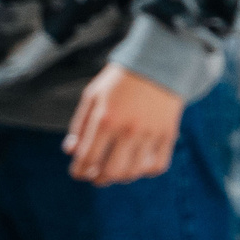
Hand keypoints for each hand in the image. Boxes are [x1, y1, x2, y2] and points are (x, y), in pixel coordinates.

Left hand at [63, 65, 183, 184]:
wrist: (159, 61)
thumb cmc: (120, 79)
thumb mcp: (93, 95)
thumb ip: (79, 125)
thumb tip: (72, 151)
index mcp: (104, 119)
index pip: (86, 159)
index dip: (78, 171)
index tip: (78, 172)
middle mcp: (127, 129)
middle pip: (110, 172)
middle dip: (98, 178)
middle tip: (96, 175)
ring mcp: (150, 133)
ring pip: (133, 172)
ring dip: (121, 177)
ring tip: (117, 170)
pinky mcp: (168, 133)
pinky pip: (158, 165)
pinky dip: (146, 171)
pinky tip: (140, 164)